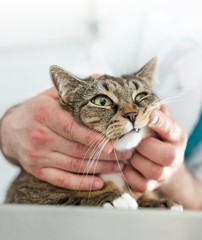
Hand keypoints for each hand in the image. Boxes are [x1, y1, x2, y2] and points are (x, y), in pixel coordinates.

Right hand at [0, 88, 131, 189]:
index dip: (93, 138)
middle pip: (78, 149)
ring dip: (101, 168)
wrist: (9, 130)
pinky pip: (63, 180)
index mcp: (46, 115)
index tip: (112, 144)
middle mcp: (40, 137)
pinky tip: (100, 182)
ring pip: (75, 166)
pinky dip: (82, 183)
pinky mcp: (38, 171)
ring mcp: (38, 156)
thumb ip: (76, 89)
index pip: (72, 128)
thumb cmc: (38, 111)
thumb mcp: (52, 95)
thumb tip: (101, 77)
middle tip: (127, 153)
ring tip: (121, 165)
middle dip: (106, 154)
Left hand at [124, 106, 187, 191]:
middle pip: (168, 156)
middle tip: (135, 142)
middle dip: (146, 148)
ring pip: (155, 171)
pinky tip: (127, 165)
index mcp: (177, 135)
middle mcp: (176, 155)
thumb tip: (132, 96)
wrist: (163, 162)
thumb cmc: (155, 135)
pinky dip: (130, 175)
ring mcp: (167, 173)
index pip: (170, 128)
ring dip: (137, 161)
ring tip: (130, 153)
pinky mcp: (154, 185)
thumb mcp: (158, 119)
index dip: (160, 122)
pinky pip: (142, 185)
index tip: (148, 116)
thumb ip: (151, 108)